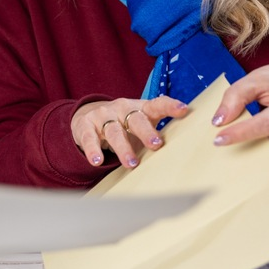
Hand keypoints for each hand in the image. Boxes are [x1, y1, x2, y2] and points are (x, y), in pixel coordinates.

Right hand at [71, 96, 188, 168]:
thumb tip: (182, 152)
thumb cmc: (122, 126)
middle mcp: (122, 109)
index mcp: (140, 108)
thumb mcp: (139, 125)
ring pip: (114, 131)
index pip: (157, 104)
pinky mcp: (85, 126)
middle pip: (136, 119)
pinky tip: (97, 161)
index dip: (170, 106)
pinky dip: (93, 150)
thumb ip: (155, 133)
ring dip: (123, 148)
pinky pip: (90, 139)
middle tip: (156, 144)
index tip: (183, 110)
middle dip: (146, 131)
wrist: (86, 118)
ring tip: (131, 164)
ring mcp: (103, 116)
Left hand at [210, 63, 268, 157]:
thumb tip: (218, 121)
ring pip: (263, 152)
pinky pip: (268, 154)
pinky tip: (251, 136)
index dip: (241, 133)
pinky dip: (255, 146)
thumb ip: (237, 95)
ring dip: (245, 145)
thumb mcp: (259, 78)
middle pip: (263, 143)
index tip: (218, 140)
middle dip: (238, 142)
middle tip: (217, 138)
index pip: (266, 124)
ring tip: (235, 132)